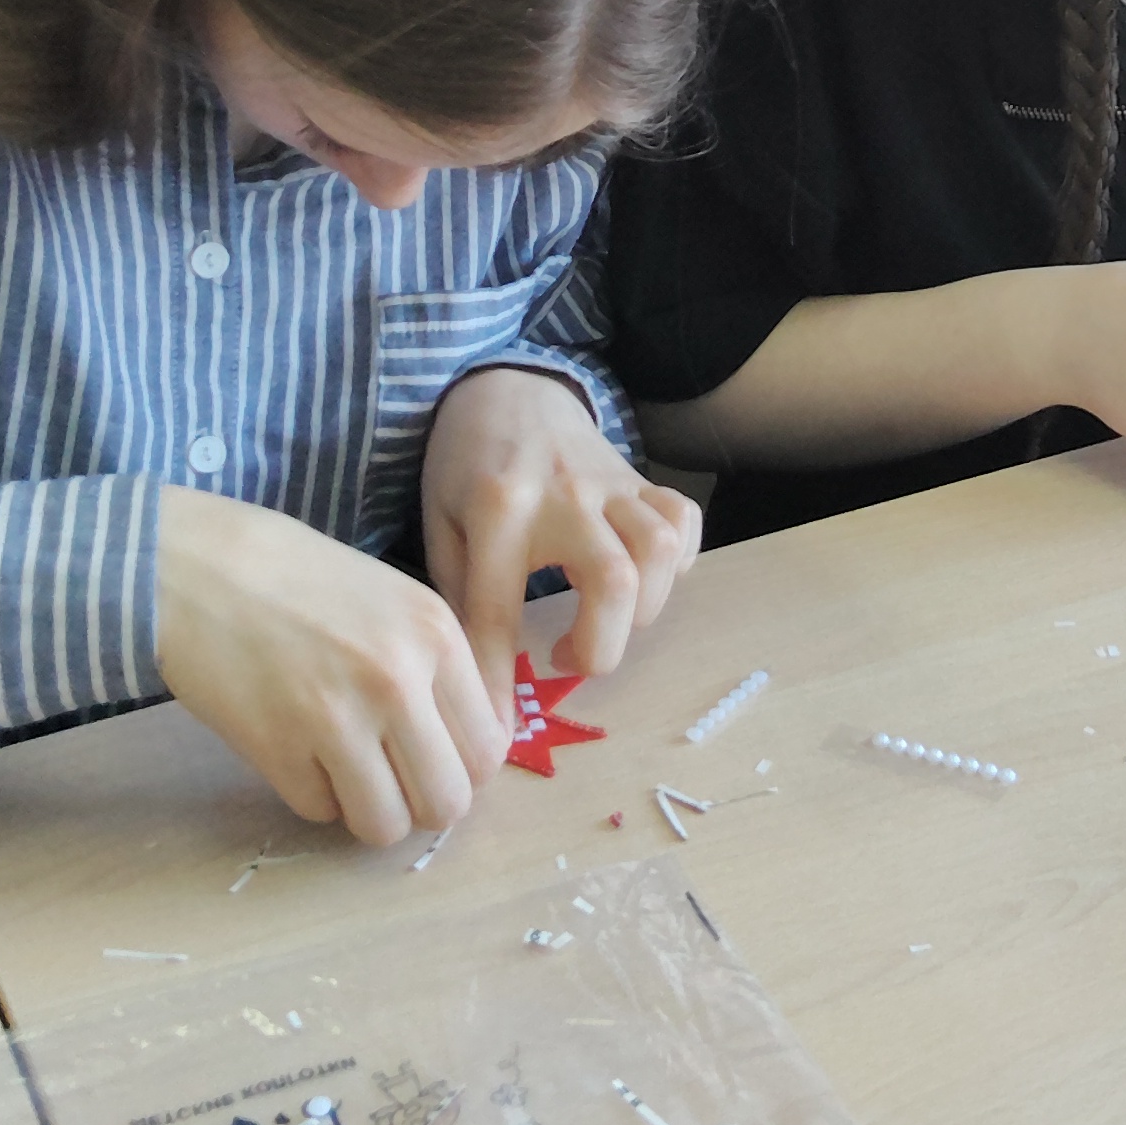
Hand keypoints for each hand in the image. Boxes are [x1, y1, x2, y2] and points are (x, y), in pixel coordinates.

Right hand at [149, 487, 508, 846]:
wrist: (193, 566)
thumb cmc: (296, 579)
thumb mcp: (393, 601)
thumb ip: (440, 670)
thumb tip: (473, 752)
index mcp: (437, 634)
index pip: (488, 750)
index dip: (460, 767)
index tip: (431, 758)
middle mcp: (399, 679)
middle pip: (447, 803)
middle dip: (419, 802)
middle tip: (388, 775)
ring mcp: (338, 718)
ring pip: (386, 826)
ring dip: (366, 809)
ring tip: (341, 766)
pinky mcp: (278, 749)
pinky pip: (321, 813)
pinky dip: (311, 792)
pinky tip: (292, 746)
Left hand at [421, 365, 701, 686]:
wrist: (504, 387)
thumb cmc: (464, 468)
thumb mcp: (442, 526)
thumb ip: (462, 595)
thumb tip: (477, 687)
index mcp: (495, 511)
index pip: (498, 612)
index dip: (498, 682)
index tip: (496, 737)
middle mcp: (561, 496)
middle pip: (613, 580)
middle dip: (601, 646)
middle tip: (566, 657)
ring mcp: (609, 483)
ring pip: (658, 550)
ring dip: (642, 606)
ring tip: (605, 619)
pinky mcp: (640, 477)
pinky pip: (683, 520)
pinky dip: (676, 563)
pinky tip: (641, 580)